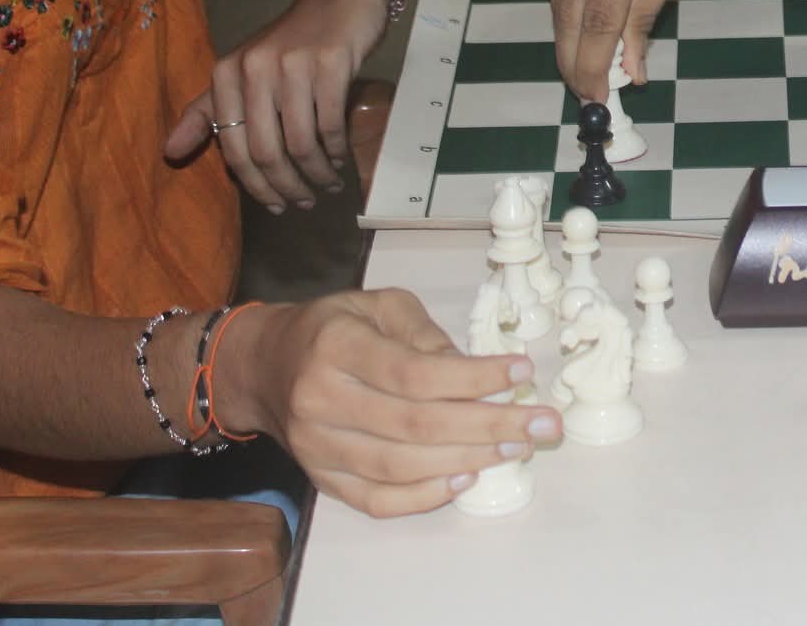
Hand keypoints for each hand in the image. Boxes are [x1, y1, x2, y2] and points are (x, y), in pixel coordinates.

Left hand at [163, 0, 391, 211]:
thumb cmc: (293, 39)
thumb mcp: (245, 70)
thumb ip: (207, 111)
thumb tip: (169, 153)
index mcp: (227, 73)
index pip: (234, 147)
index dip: (255, 185)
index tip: (276, 205)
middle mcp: (255, 67)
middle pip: (267, 150)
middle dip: (287, 186)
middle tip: (305, 201)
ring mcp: (294, 64)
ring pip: (301, 141)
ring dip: (317, 173)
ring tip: (328, 183)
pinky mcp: (332, 62)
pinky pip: (330, 122)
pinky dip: (337, 148)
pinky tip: (341, 157)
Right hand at [223, 289, 561, 517]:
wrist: (264, 366)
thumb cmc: (333, 328)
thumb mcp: (378, 306)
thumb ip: (426, 336)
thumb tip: (477, 372)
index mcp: (336, 346)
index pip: (414, 373)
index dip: (474, 377)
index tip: (523, 372)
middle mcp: (321, 399)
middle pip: (415, 424)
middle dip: (490, 425)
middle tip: (543, 423)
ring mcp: (317, 447)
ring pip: (400, 466)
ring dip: (468, 460)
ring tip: (516, 447)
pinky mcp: (321, 478)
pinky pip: (377, 500)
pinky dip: (424, 496)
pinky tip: (467, 478)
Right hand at [553, 0, 746, 98]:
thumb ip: (649, 9)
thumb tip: (632, 63)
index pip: (595, 20)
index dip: (593, 64)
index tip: (598, 98)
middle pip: (566, 10)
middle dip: (573, 56)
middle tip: (586, 93)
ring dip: (566, 32)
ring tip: (581, 66)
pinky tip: (579, 22)